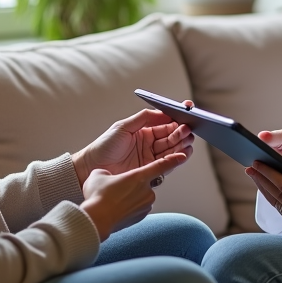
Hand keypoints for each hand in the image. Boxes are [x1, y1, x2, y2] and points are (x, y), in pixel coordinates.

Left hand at [73, 108, 193, 184]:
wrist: (92, 167)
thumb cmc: (104, 145)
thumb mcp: (123, 126)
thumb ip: (144, 118)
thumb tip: (164, 112)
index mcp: (144, 131)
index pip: (164, 123)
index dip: (176, 119)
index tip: (186, 113)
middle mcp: (150, 143)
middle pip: (171, 137)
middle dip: (181, 132)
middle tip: (187, 129)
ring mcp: (150, 157)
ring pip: (172, 149)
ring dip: (182, 144)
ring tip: (188, 139)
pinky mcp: (150, 170)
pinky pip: (167, 163)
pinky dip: (178, 158)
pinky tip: (184, 152)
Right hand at [80, 153, 186, 239]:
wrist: (95, 221)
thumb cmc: (98, 197)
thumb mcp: (99, 175)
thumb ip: (109, 172)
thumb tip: (108, 176)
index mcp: (139, 176)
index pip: (161, 165)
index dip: (173, 159)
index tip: (183, 156)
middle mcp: (147, 191)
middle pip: (146, 182)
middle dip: (133, 184)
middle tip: (117, 189)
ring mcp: (145, 205)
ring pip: (141, 196)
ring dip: (131, 196)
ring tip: (114, 201)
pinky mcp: (141, 217)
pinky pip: (138, 208)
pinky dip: (130, 207)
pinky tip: (116, 209)